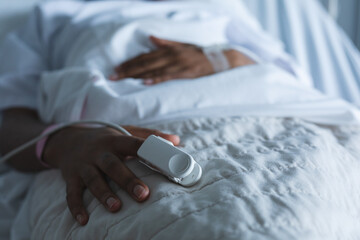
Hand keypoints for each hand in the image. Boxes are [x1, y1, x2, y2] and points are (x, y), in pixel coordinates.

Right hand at [43, 125, 179, 225]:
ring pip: (93, 180)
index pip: (133, 143)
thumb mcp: (124, 130)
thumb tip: (177, 140)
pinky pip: (71, 193)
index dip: (146, 150)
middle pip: (113, 165)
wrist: (68, 140)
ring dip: (104, 194)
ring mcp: (83, 165)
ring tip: (116, 207)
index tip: (162, 161)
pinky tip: (84, 220)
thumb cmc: (104, 138)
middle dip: (127, 180)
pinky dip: (76, 207)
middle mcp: (98, 152)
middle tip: (143, 194)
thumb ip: (148, 135)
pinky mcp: (71, 177)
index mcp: (114, 140)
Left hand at [110, 36, 254, 84]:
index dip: (130, 62)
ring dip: (136, 75)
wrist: (219, 58)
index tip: (117, 68)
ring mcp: (177, 63)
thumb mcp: (182, 45)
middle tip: (112, 76)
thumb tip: (151, 37)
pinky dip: (157, 79)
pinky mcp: (185, 72)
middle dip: (127, 70)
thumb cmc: (199, 53)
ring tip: (122, 79)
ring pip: (153, 69)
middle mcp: (170, 54)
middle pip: (144, 63)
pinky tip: (146, 82)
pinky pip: (168, 76)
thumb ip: (165, 42)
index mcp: (168, 49)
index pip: (145, 56)